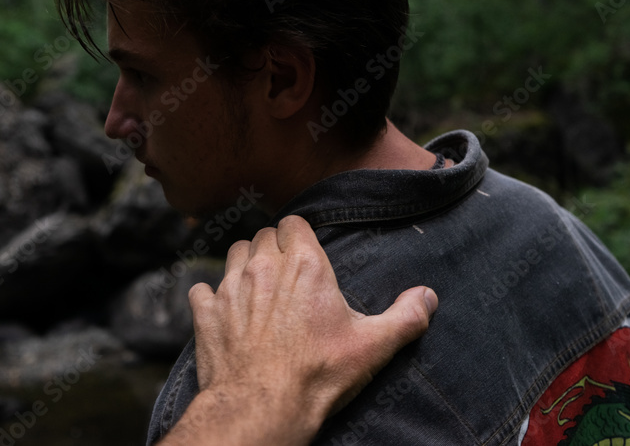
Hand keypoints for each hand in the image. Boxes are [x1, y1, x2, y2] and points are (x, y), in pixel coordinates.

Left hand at [185, 214, 437, 442]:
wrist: (263, 405)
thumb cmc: (318, 375)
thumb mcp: (373, 347)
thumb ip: (405, 317)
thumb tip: (427, 297)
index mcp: (304, 265)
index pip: (294, 223)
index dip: (299, 235)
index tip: (305, 252)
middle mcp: (264, 267)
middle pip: (263, 235)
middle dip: (273, 248)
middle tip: (286, 274)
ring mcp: (230, 287)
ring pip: (233, 253)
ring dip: (244, 264)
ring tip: (257, 286)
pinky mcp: (206, 312)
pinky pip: (201, 288)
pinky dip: (210, 296)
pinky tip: (224, 311)